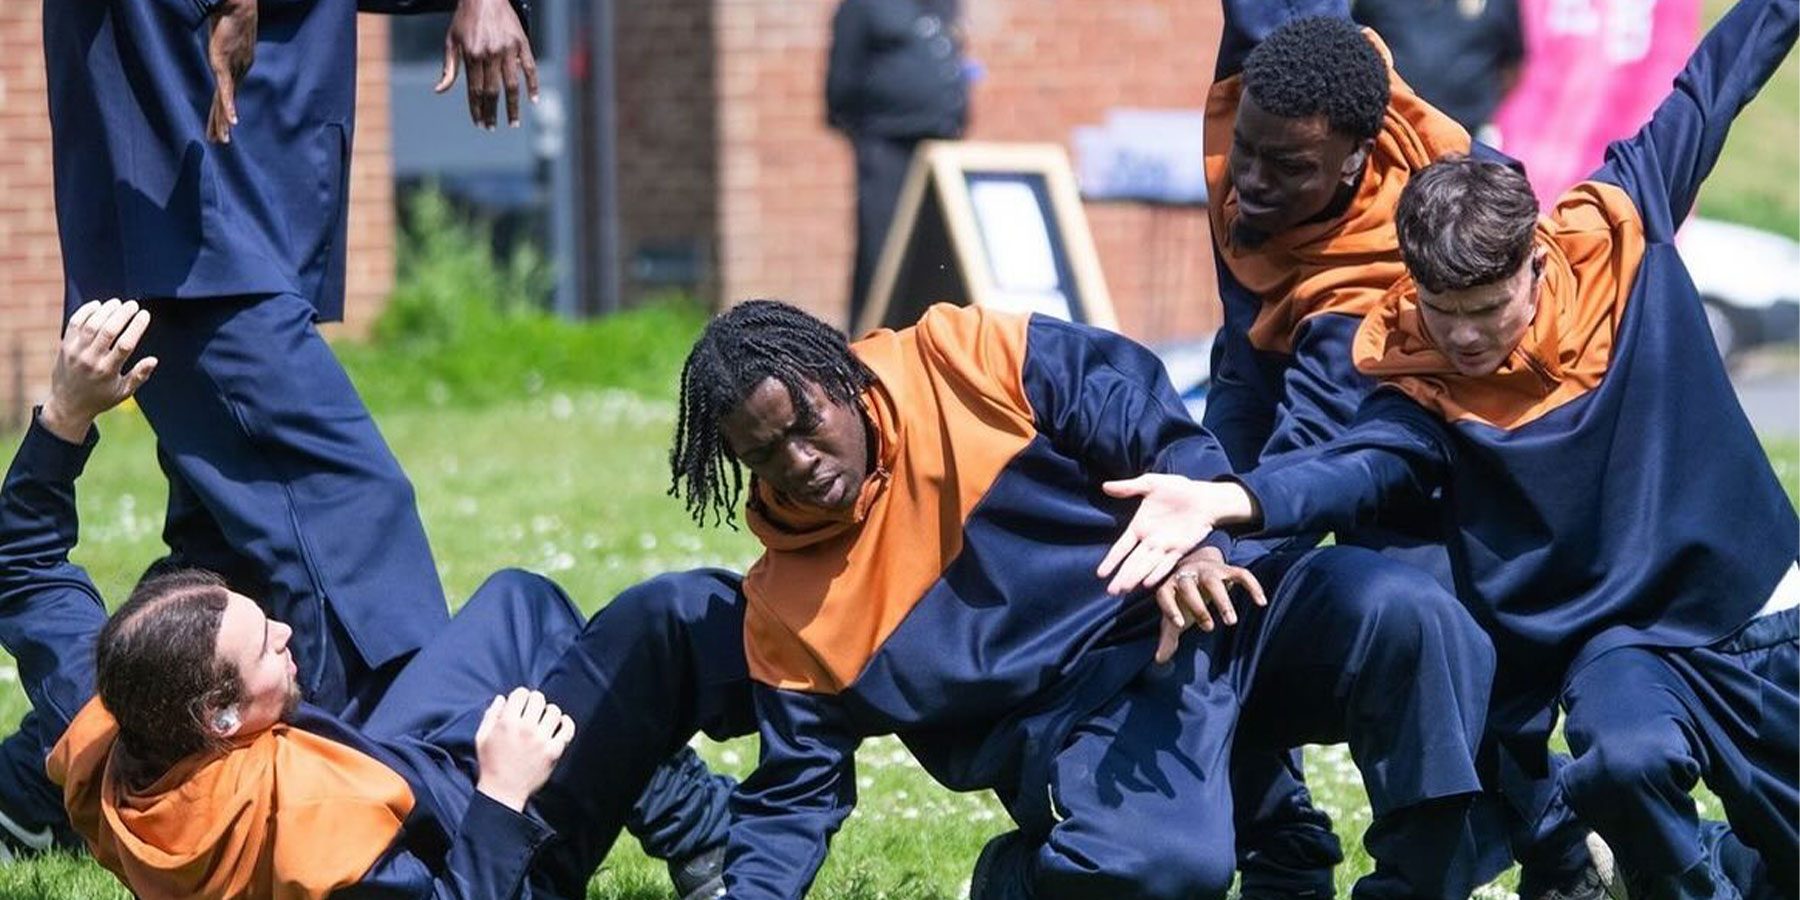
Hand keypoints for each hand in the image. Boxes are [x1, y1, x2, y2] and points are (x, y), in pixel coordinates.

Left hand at [40, 300, 156, 443]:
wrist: (67, 405)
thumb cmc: (100, 398)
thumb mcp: (124, 393)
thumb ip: (139, 376)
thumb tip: (153, 360)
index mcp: (108, 371)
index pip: (125, 344)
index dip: (136, 326)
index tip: (145, 314)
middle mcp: (91, 360)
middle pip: (108, 330)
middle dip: (123, 314)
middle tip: (133, 304)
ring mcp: (76, 352)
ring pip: (92, 325)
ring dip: (106, 310)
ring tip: (118, 303)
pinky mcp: (65, 346)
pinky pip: (75, 323)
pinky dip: (86, 311)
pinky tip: (98, 305)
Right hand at [206, 0, 257, 143]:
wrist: (237, 5)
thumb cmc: (230, 16)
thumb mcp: (226, 34)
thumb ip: (223, 41)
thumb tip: (218, 37)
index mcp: (236, 68)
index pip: (226, 95)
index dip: (223, 112)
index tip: (223, 126)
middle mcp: (236, 72)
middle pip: (226, 103)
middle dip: (222, 123)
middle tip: (221, 142)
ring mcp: (230, 69)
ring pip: (226, 101)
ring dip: (224, 122)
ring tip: (223, 140)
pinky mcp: (223, 63)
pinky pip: (225, 89)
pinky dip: (228, 106)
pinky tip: (232, 122)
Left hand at [435, 0, 537, 129]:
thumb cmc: (465, 19)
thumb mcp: (451, 41)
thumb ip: (449, 67)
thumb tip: (439, 91)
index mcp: (472, 55)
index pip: (475, 89)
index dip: (476, 108)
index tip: (479, 123)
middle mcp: (490, 54)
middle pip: (492, 91)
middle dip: (492, 112)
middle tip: (492, 128)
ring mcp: (508, 49)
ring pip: (512, 85)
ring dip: (513, 107)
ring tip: (514, 123)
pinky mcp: (522, 43)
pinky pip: (530, 68)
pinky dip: (534, 85)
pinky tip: (534, 101)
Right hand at [474, 687, 574, 811]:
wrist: (503, 791)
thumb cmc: (491, 764)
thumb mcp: (481, 737)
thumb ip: (491, 715)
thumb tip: (502, 698)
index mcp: (507, 723)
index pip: (521, 693)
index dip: (521, 696)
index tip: (520, 704)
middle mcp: (526, 728)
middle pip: (538, 699)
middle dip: (534, 702)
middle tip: (532, 712)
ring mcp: (542, 740)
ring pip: (554, 711)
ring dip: (548, 712)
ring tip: (543, 720)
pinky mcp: (554, 751)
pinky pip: (567, 729)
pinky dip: (566, 723)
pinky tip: (561, 723)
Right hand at [1096, 474, 1254, 595]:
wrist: (1205, 497)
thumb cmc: (1178, 489)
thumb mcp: (1151, 484)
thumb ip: (1129, 488)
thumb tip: (1105, 486)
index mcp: (1140, 527)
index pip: (1122, 547)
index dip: (1112, 560)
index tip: (1100, 574)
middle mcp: (1150, 541)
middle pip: (1132, 562)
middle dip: (1122, 576)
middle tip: (1111, 591)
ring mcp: (1165, 547)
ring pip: (1147, 566)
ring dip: (1136, 578)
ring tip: (1124, 590)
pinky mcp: (1181, 550)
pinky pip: (1167, 564)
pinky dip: (1158, 573)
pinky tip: (1148, 584)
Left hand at [1150, 546, 1265, 663]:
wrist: (1196, 568)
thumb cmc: (1182, 599)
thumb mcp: (1174, 617)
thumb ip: (1169, 637)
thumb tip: (1160, 660)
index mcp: (1170, 587)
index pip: (1164, 595)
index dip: (1170, 609)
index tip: (1179, 624)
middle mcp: (1187, 575)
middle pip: (1189, 587)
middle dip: (1198, 607)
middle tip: (1209, 628)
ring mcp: (1207, 571)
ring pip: (1213, 581)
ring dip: (1222, 601)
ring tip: (1231, 621)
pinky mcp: (1227, 569)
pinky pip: (1241, 574)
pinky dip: (1252, 586)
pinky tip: (1261, 602)